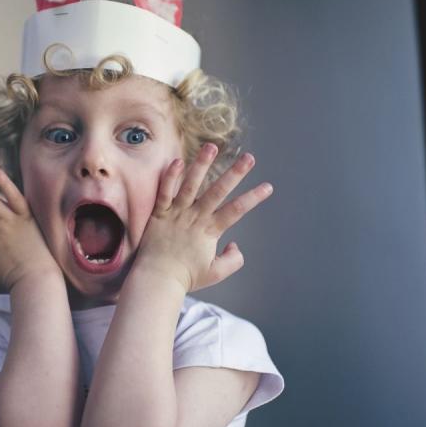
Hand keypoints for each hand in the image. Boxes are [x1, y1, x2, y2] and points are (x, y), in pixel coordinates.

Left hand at [133, 144, 273, 292]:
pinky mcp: (160, 213)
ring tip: (212, 147)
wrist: (157, 279)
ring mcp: (177, 214)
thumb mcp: (215, 273)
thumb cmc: (186, 277)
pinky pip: (164, 192)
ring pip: (191, 185)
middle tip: (249, 158)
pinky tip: (178, 161)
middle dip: (235, 173)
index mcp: (210, 231)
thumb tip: (236, 245)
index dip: (253, 198)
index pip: (237, 210)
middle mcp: (195, 218)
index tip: (268, 186)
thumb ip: (233, 260)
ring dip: (202, 165)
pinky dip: (170, 177)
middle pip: (218, 191)